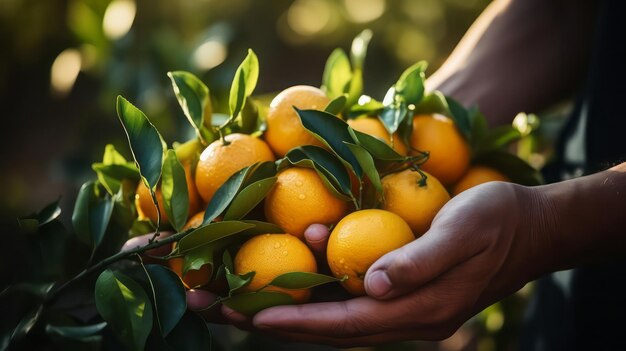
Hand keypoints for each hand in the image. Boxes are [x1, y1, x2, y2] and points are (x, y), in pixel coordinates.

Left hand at [248, 182, 553, 346]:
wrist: (533, 227)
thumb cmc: (498, 222)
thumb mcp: (463, 232)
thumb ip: (419, 261)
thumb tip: (372, 285)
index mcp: (419, 310)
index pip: (347, 323)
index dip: (298, 320)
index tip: (252, 316)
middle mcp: (406, 316)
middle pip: (331, 327)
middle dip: (276, 320)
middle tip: (224, 308)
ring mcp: (405, 306)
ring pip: (336, 315)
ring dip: (290, 307)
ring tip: (240, 297)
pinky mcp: (404, 291)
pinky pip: (353, 298)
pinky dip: (320, 290)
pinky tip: (297, 269)